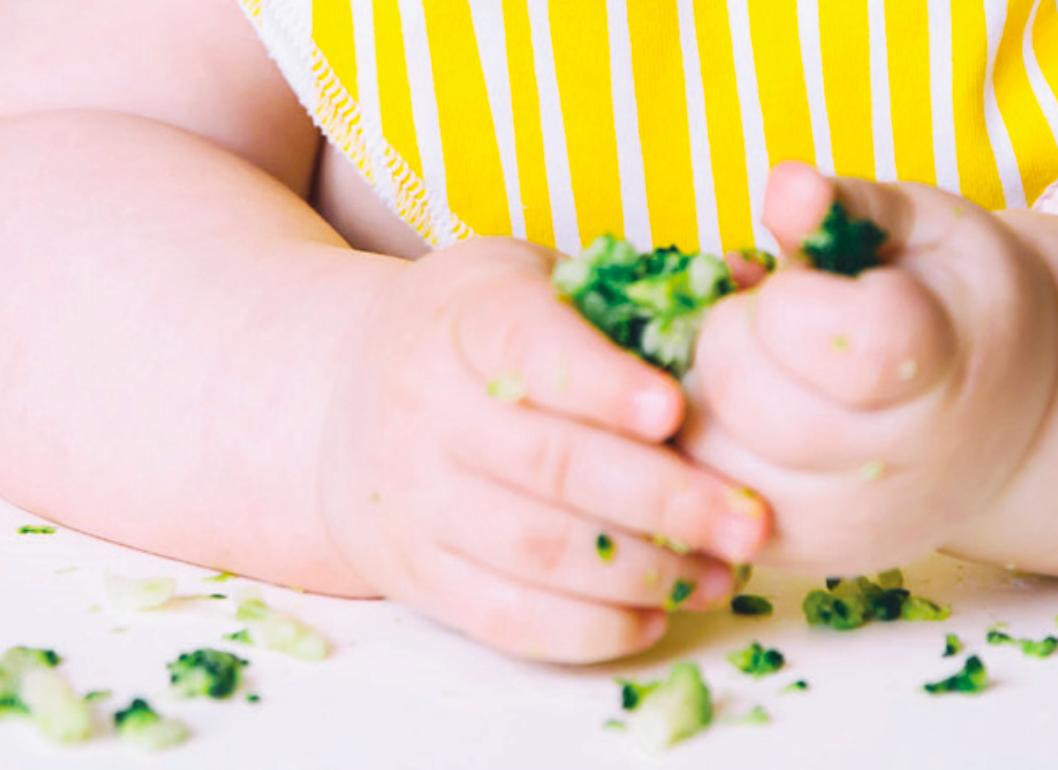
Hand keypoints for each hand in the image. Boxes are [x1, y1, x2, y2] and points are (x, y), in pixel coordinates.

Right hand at [317, 237, 768, 662]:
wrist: (346, 401)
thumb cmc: (470, 335)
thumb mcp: (527, 281)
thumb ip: (623, 291)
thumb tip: (749, 286)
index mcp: (463, 320)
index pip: (526, 345)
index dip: (599, 380)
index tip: (673, 410)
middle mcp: (426, 408)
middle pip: (549, 464)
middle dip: (662, 500)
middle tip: (751, 524)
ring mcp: (415, 498)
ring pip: (533, 549)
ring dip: (641, 573)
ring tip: (721, 575)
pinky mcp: (416, 570)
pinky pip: (502, 617)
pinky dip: (586, 628)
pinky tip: (654, 616)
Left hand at [679, 163, 1057, 573]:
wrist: (1001, 429)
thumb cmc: (950, 309)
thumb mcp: (923, 233)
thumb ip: (849, 206)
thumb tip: (784, 184)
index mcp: (938, 364)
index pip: (819, 334)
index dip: (784, 302)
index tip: (798, 292)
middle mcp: (895, 465)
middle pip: (746, 400)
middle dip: (724, 346)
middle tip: (759, 331)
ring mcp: (846, 525)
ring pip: (706, 458)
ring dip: (698, 401)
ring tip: (746, 376)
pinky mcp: (799, 557)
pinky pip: (701, 506)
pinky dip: (696, 455)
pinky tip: (733, 423)